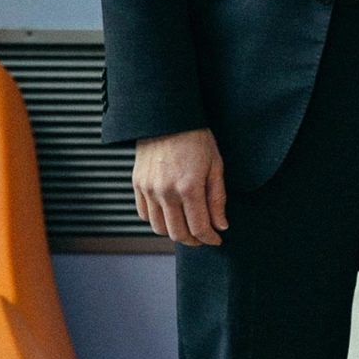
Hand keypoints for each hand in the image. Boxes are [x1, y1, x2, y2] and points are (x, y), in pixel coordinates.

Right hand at [133, 128, 226, 247]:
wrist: (167, 118)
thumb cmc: (196, 138)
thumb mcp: (216, 165)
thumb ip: (217, 198)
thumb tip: (221, 225)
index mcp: (189, 187)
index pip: (199, 227)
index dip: (210, 239)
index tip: (217, 240)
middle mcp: (166, 192)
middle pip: (178, 233)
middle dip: (194, 241)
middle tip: (204, 237)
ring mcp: (149, 189)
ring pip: (159, 228)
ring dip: (175, 233)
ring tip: (187, 227)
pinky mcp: (138, 185)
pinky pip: (145, 214)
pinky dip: (158, 220)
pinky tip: (171, 215)